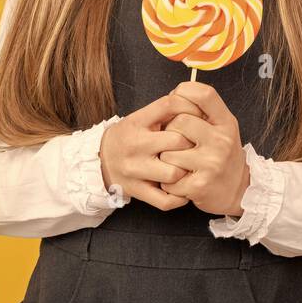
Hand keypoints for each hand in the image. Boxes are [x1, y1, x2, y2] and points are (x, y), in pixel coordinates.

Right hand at [99, 94, 201, 210]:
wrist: (99, 160)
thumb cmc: (130, 136)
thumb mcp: (141, 118)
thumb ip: (166, 111)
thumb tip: (198, 102)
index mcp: (136, 122)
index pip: (169, 105)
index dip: (191, 107)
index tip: (201, 114)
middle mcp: (134, 145)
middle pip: (177, 141)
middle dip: (192, 142)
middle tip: (198, 145)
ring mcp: (134, 170)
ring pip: (173, 173)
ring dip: (186, 171)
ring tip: (189, 167)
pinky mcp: (136, 191)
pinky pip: (165, 200)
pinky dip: (179, 197)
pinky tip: (185, 188)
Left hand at [157, 81, 248, 215]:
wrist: (238, 190)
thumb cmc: (222, 155)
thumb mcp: (222, 127)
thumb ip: (203, 110)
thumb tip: (173, 95)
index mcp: (226, 123)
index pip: (204, 94)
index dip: (183, 92)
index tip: (176, 100)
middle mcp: (221, 141)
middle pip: (179, 121)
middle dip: (169, 131)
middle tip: (175, 141)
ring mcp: (211, 163)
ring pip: (168, 152)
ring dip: (166, 159)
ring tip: (177, 162)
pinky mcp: (199, 185)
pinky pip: (168, 178)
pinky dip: (168, 182)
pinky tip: (179, 180)